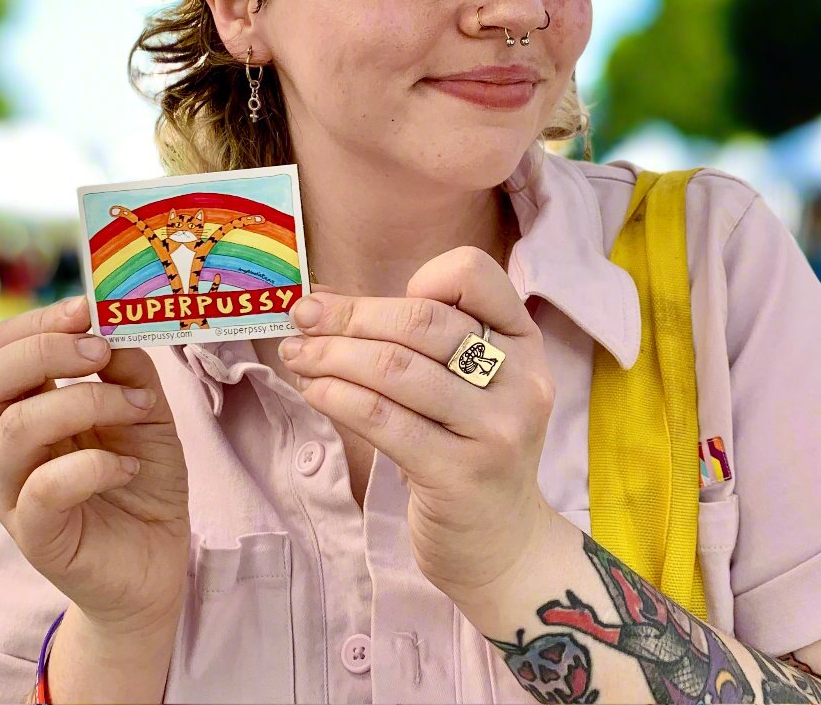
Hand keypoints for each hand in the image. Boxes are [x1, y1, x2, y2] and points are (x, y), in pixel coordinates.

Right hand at [0, 295, 190, 634]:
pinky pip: (43, 490)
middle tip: (99, 352)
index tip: (88, 308)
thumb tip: (114, 328)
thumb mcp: (147, 411)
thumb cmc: (144, 478)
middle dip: (43, 352)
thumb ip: (129, 369)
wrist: (156, 560)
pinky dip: (93, 466)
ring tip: (138, 407)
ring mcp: (16, 494)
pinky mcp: (38, 536)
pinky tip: (128, 466)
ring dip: (85, 403)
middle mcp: (9, 449)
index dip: (37, 322)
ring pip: (14, 431)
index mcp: (30, 408)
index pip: (1, 352)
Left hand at [282, 246, 556, 602]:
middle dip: (350, 315)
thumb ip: (410, 337)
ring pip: (396, 368)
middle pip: (422, 321)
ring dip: (332, 355)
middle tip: (302, 318)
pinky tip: (313, 390)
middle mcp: (521, 378)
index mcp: (523, 341)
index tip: (374, 306)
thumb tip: (321, 298)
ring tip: (297, 355)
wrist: (504, 545)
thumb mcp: (466, 384)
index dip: (420, 278)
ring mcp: (495, 428)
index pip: (474, 274)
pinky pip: (384, 420)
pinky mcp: (460, 473)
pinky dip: (338, 397)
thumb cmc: (470, 448)